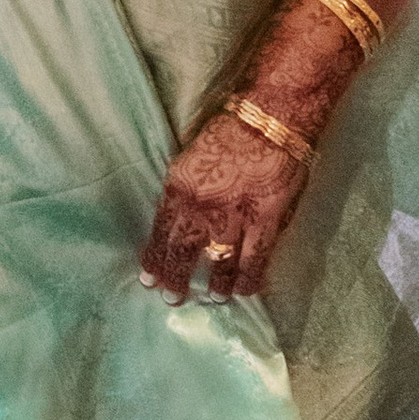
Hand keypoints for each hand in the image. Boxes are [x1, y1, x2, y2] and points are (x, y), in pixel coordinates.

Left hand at [142, 108, 309, 301]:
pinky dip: (248, 278)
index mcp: (178, 189)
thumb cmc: (229, 131)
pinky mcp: (265, 222)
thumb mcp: (190, 158)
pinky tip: (243, 290)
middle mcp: (201, 208)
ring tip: (212, 299)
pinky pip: (255, 260)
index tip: (149, 279)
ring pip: (219, 262)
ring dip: (214, 284)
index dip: (154, 259)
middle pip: (182, 252)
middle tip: (172, 298)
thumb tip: (179, 217)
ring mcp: (233, 218)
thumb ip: (184, 190)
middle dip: (176, 278)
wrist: (269, 120)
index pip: (160, 233)